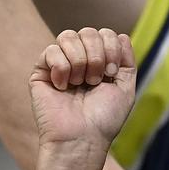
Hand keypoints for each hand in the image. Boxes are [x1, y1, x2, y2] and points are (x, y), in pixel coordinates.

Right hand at [28, 28, 136, 149]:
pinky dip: (61, 68)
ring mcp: (60, 65)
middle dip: (97, 55)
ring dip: (80, 61)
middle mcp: (80, 60)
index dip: (111, 47)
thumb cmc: (104, 119)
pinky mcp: (41, 72)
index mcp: (100, 63)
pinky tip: (63, 87)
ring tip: (80, 84)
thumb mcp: (125, 89)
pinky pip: (51, 51)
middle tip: (96, 80)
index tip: (112, 73)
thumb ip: (127, 61)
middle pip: (87, 31)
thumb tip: (122, 35)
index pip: (105, 33)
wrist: (82, 137)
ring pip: (68, 36)